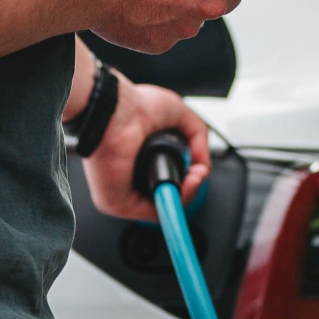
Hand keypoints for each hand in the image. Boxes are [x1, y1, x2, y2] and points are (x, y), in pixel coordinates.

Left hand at [82, 78, 209, 220]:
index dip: (188, 176)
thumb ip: (198, 135)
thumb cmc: (134, 106)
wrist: (115, 111)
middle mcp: (130, 177)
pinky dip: (175, 201)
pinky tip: (184, 186)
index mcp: (139, 158)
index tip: (198, 168)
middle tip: (198, 173)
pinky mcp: (118, 203)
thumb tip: (202, 162)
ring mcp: (124, 192)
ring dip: (187, 193)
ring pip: (164, 204)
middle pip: (169, 193)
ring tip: (193, 177)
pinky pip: (153, 212)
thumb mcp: (178, 113)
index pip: (167, 178)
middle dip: (191, 185)